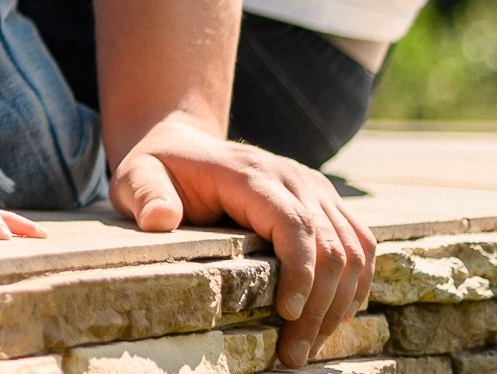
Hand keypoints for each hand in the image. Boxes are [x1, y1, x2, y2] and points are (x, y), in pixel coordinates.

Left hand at [113, 113, 372, 367]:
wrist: (184, 144)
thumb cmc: (159, 168)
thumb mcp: (137, 176)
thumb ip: (146, 194)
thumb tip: (159, 220)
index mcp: (251, 173)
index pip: (294, 222)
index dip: (300, 271)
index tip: (287, 315)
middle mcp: (294, 177)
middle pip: (330, 244)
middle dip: (319, 306)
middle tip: (294, 355)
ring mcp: (315, 188)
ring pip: (353, 249)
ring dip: (339, 303)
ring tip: (309, 346)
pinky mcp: (325, 203)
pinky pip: (360, 245)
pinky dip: (354, 285)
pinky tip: (332, 319)